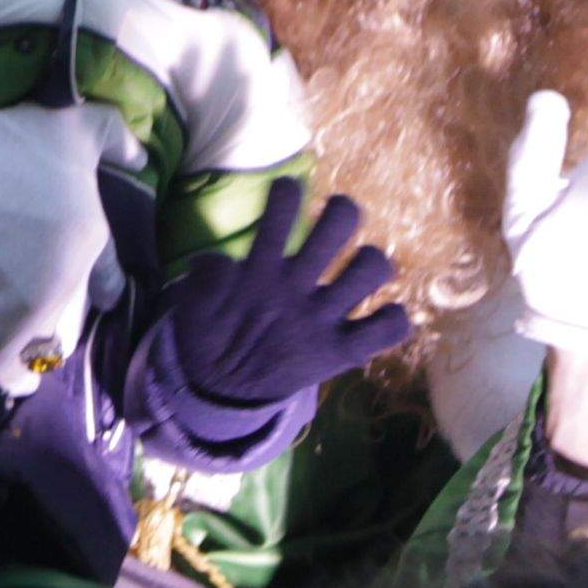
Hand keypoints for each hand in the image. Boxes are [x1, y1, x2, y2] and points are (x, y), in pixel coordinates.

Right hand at [0, 99, 122, 396]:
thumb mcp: (70, 124)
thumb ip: (116, 137)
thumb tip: (141, 159)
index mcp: (91, 239)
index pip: (110, 277)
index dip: (105, 283)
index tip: (102, 292)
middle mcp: (66, 287)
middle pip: (76, 315)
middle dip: (68, 310)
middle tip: (45, 298)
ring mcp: (28, 318)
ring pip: (46, 345)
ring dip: (40, 340)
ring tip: (24, 329)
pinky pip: (13, 375)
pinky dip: (17, 376)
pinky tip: (18, 376)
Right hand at [147, 178, 411, 415]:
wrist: (222, 396)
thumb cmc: (210, 338)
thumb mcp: (194, 298)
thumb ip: (208, 270)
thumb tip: (225, 256)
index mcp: (259, 272)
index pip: (280, 211)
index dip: (287, 191)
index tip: (288, 191)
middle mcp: (297, 289)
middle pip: (339, 226)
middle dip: (343, 210)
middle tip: (337, 216)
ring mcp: (323, 320)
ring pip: (372, 268)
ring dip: (372, 260)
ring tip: (362, 265)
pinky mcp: (342, 352)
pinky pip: (388, 329)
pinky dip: (394, 318)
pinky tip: (382, 314)